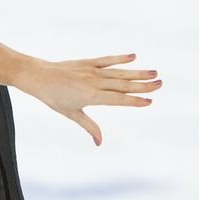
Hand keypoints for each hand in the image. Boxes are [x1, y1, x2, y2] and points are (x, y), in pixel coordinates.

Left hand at [17, 54, 159, 145]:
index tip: (150, 101)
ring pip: (119, 72)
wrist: (38, 76)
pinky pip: (107, 60)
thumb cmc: (53, 97)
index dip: (134, 101)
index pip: (118, 100)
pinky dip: (120, 58)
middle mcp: (94, 82)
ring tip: (154, 72)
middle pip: (123, 85)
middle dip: (143, 85)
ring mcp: (92, 71)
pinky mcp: (88, 62)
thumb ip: (88, 126)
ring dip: (137, 72)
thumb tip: (100, 142)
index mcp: (91, 97)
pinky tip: (134, 57)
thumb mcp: (71, 113)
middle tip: (160, 84)